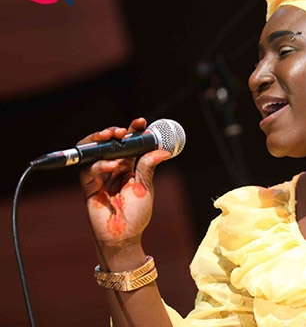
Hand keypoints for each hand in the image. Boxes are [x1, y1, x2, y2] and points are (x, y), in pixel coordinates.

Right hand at [78, 118, 171, 248]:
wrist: (124, 237)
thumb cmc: (136, 215)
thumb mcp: (145, 187)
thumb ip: (148, 167)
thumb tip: (162, 150)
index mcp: (128, 167)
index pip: (128, 144)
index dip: (133, 132)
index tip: (141, 122)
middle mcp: (112, 168)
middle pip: (108, 144)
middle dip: (113, 132)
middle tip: (123, 130)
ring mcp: (99, 177)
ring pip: (93, 151)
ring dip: (102, 141)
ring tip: (114, 136)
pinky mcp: (88, 187)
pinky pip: (89, 169)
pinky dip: (101, 164)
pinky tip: (114, 165)